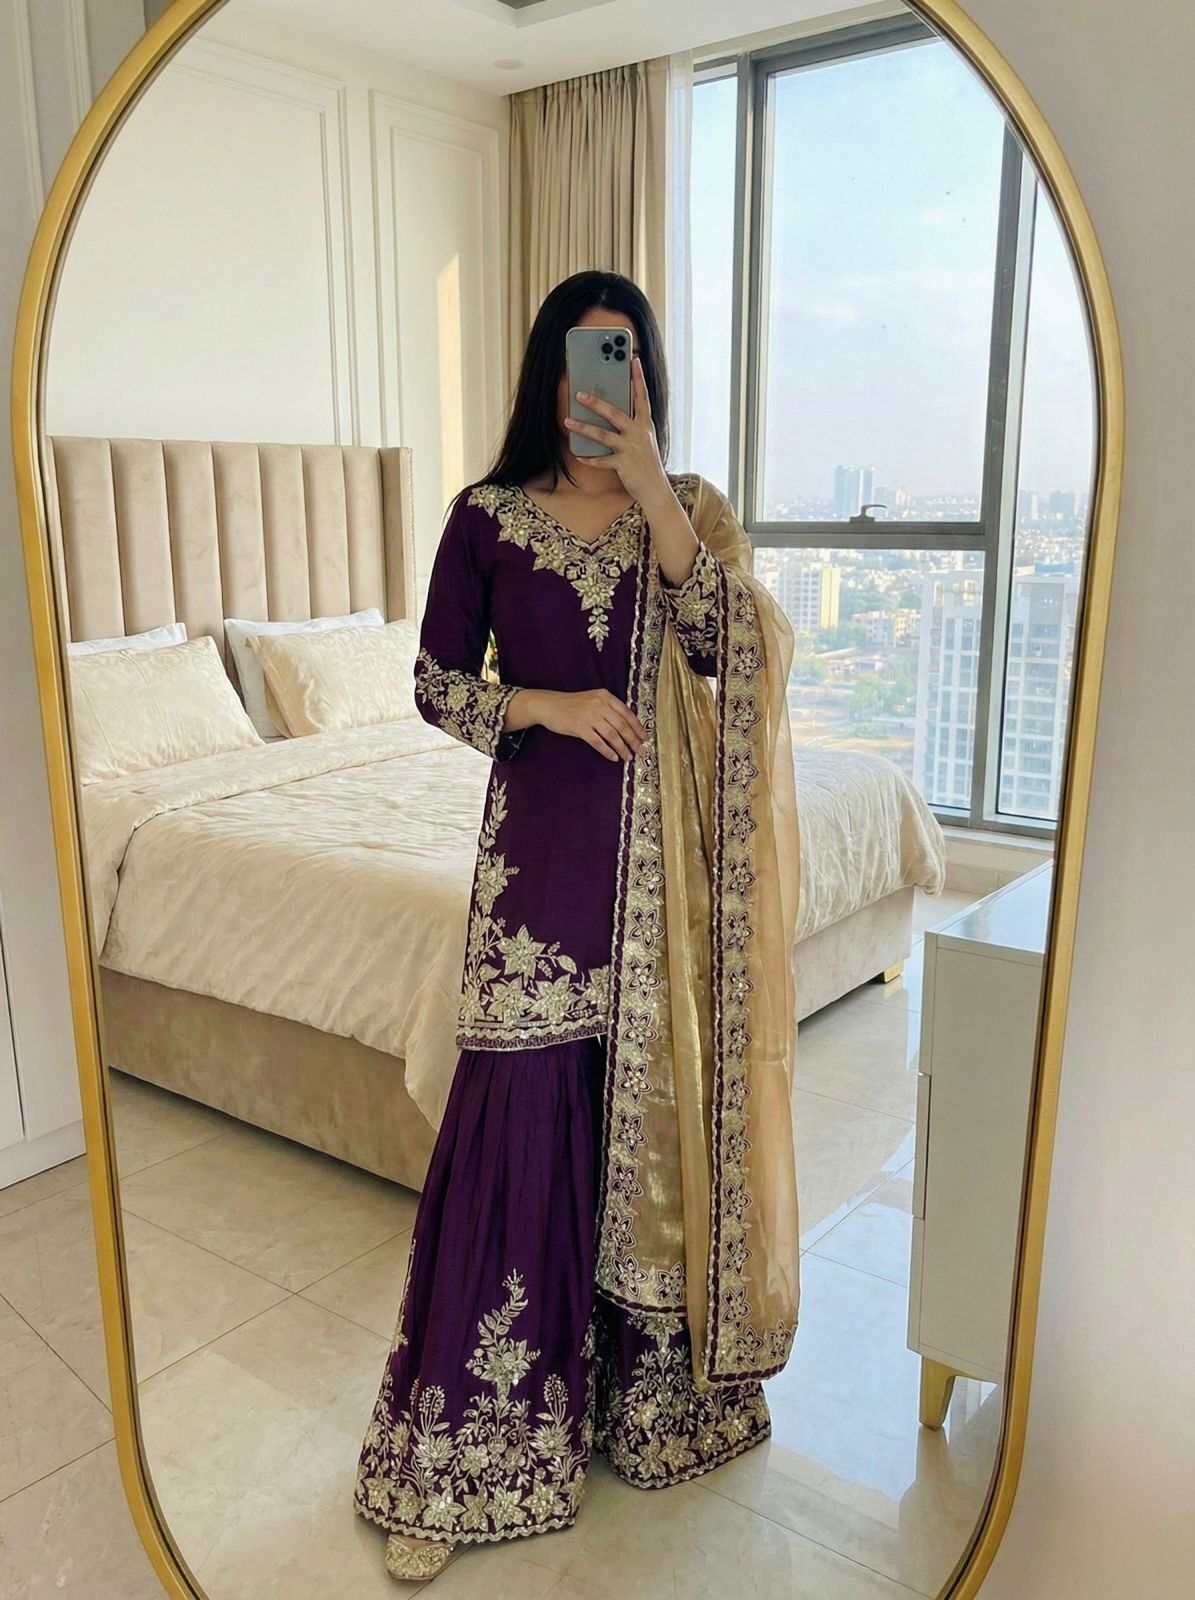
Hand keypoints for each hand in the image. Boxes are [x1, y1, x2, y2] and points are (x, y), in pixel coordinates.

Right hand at [512, 687, 646, 761]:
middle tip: (640, 751)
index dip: (638, 727)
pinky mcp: (579, 727)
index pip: (627, 713)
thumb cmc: (572, 705)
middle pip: (622, 725)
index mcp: (605, 696)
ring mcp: (589, 715)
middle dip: (633, 740)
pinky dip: (607, 751)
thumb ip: (609, 709)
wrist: (549, 705)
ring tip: (628, 757)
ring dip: (622, 748)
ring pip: (612, 735)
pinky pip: (597, 742)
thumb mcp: (593, 700)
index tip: (644, 738)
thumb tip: (628, 727)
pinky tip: (613, 757)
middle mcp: (599, 704)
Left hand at [564, 355, 671, 508]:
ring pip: (602, 435)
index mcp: (645, 424)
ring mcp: (630, 449)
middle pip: (614, 413)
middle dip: (595, 402)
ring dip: (583, 427)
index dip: (638, 378)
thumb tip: (611, 410)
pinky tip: (577, 454)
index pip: (642, 396)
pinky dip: (588, 458)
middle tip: (579, 393)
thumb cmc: (646, 462)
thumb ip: (631, 425)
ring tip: (567, 420)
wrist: (656, 489)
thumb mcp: (643, 440)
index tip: (633, 359)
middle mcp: (639, 433)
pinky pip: (601, 460)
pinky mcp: (623, 464)